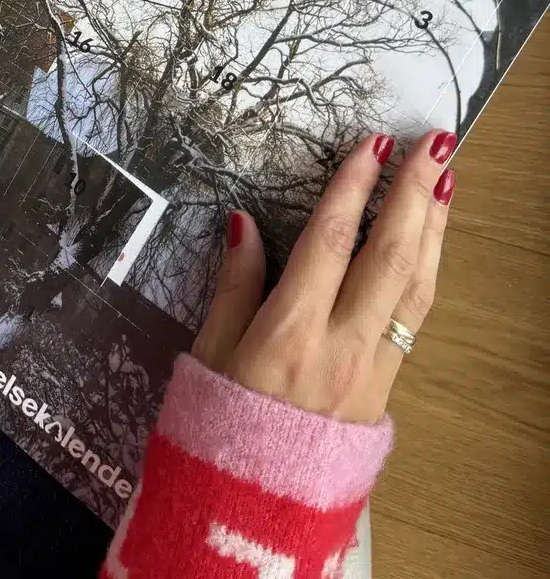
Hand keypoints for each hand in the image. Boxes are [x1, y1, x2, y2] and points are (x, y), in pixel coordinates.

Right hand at [192, 129, 456, 423]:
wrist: (254, 511)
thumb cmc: (217, 427)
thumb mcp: (208, 352)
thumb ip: (232, 285)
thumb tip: (243, 222)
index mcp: (287, 334)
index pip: (329, 242)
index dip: (352, 188)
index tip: (372, 144)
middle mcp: (340, 347)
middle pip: (388, 256)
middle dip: (414, 193)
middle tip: (435, 143)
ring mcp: (371, 370)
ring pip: (414, 286)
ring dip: (433, 227)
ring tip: (446, 179)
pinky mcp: (386, 388)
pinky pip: (414, 318)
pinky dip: (427, 269)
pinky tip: (430, 241)